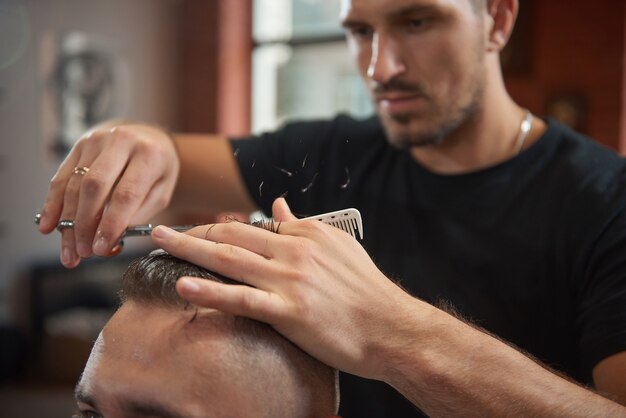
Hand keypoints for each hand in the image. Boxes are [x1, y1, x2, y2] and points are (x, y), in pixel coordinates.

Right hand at [38, 122, 179, 267]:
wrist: (147, 136)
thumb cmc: (157, 168)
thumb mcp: (162, 190)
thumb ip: (139, 213)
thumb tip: (110, 239)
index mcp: (149, 154)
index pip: (126, 193)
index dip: (111, 224)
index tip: (102, 248)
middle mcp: (121, 142)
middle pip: (94, 187)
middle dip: (86, 224)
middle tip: (83, 252)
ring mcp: (96, 141)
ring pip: (74, 184)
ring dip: (68, 221)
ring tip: (70, 250)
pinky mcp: (78, 146)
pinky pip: (61, 177)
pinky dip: (53, 204)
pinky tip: (49, 226)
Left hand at [151, 198, 418, 378]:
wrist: (392, 327)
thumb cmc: (367, 290)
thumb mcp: (338, 246)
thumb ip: (304, 225)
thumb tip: (279, 205)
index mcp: (306, 233)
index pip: (254, 225)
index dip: (219, 229)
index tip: (197, 233)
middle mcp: (294, 250)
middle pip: (232, 234)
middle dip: (193, 231)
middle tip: (160, 232)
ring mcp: (290, 279)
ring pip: (229, 259)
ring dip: (189, 248)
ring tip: (159, 242)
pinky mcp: (289, 310)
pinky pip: (242, 298)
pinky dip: (210, 291)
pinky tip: (184, 286)